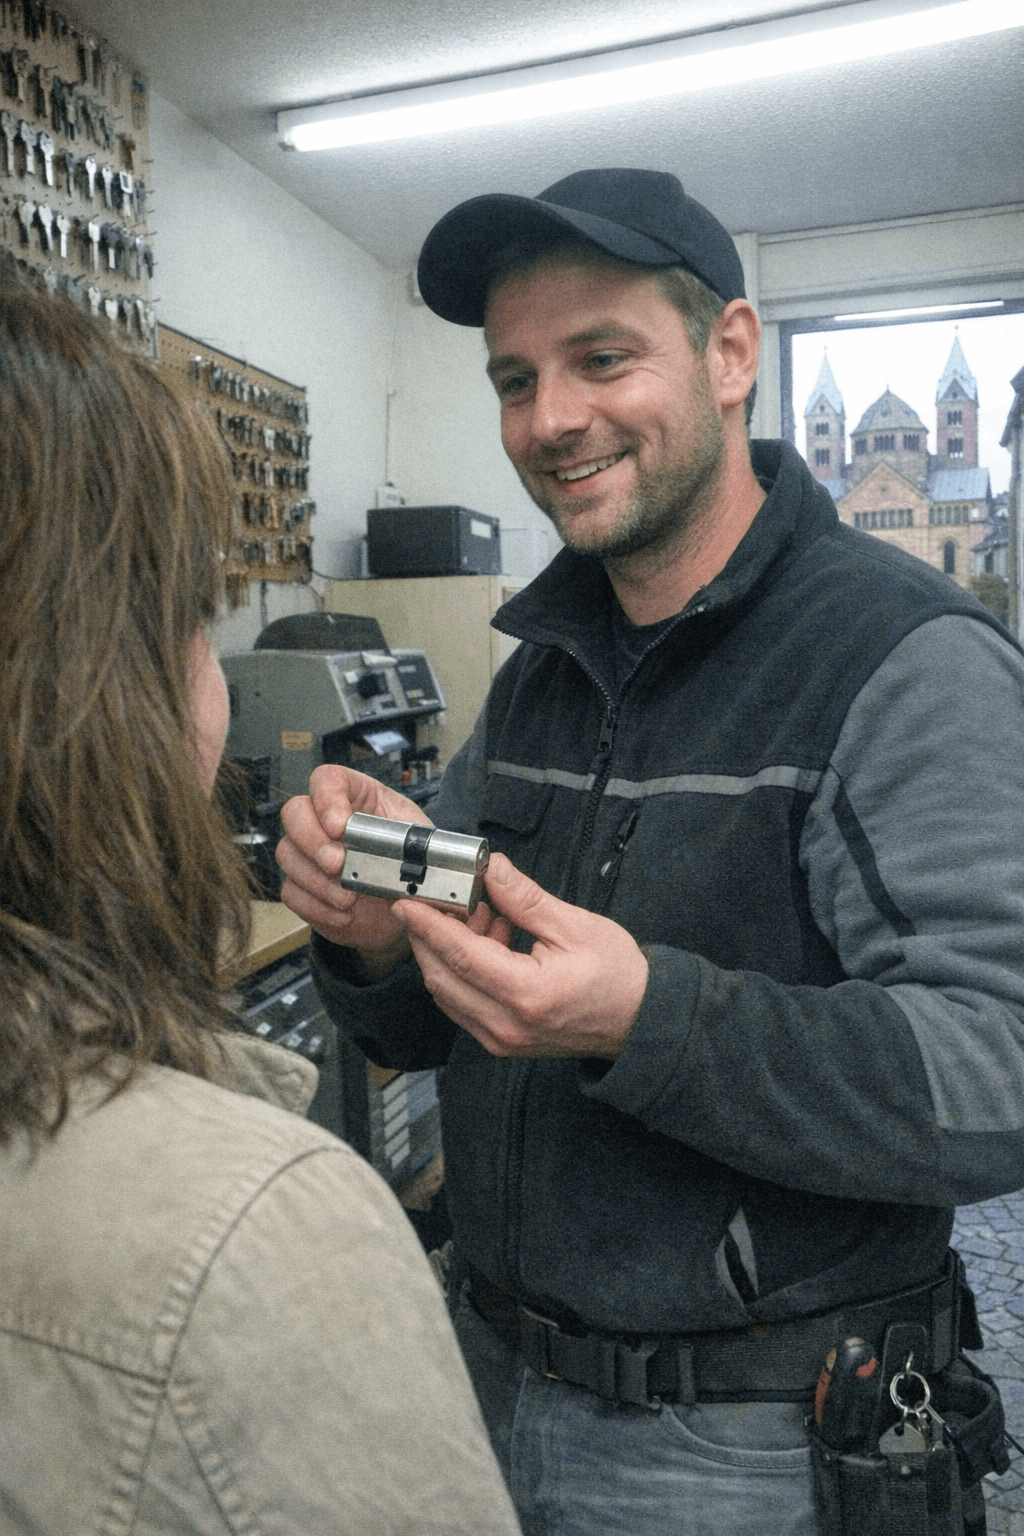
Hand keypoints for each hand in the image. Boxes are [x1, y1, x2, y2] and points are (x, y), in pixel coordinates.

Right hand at [276, 765, 430, 965]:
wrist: (403, 905)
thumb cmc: (411, 863)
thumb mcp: (422, 842)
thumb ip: (415, 841)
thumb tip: (412, 851)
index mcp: (357, 797)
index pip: (327, 779)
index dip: (327, 799)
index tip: (341, 827)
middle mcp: (323, 819)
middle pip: (294, 812)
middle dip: (313, 840)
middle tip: (339, 865)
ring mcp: (307, 853)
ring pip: (287, 854)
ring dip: (317, 880)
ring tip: (349, 899)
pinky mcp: (301, 885)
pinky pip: (291, 892)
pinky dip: (317, 907)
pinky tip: (344, 915)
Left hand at [393, 853, 648, 1058]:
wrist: (641, 1022)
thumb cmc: (618, 975)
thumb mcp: (574, 926)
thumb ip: (525, 899)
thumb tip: (490, 869)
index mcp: (526, 994)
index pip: (459, 955)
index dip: (428, 925)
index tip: (406, 901)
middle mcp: (505, 1024)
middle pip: (441, 977)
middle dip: (431, 936)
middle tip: (442, 899)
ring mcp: (501, 1039)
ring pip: (448, 992)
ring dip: (448, 953)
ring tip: (482, 916)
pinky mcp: (501, 1042)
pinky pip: (463, 1005)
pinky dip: (463, 972)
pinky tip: (488, 942)